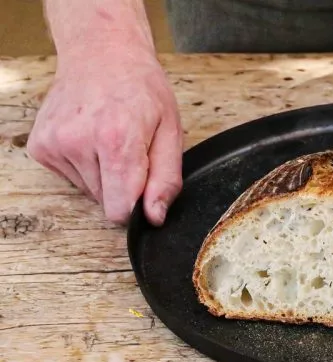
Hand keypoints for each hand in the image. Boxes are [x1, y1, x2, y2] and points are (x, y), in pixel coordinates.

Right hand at [27, 44, 182, 225]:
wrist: (102, 53)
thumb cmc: (141, 88)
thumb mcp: (171, 130)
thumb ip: (166, 179)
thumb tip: (154, 217)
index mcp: (116, 140)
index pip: (119, 210)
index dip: (136, 207)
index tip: (144, 187)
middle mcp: (78, 142)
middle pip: (105, 201)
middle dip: (123, 185)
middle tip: (130, 149)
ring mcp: (54, 143)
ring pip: (88, 190)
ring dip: (103, 174)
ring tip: (110, 138)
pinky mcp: (40, 146)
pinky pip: (70, 177)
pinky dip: (84, 165)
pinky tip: (90, 137)